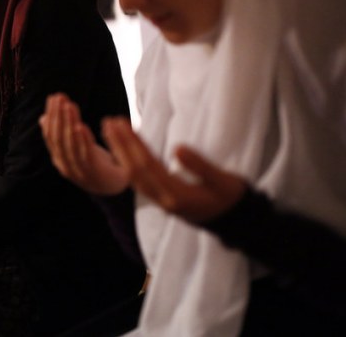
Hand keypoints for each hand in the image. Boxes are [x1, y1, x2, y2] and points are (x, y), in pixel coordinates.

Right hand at [40, 93, 129, 194]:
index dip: (51, 116)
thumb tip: (43, 118)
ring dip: (68, 124)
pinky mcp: (93, 173)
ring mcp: (78, 170)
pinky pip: (85, 155)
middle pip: (58, 138)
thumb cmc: (94, 163)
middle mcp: (64, 165)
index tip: (53, 97)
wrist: (113, 188)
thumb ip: (61, 134)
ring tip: (70, 105)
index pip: (50, 135)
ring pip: (69, 145)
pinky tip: (81, 126)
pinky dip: (82, 140)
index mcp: (59, 159)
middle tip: (60, 97)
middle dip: (58, 116)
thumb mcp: (76, 147)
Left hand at [102, 118, 246, 222]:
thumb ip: (201, 166)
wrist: (236, 222)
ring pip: (133, 176)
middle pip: (135, 170)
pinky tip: (120, 150)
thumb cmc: (232, 197)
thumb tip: (177, 147)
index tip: (123, 124)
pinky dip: (126, 163)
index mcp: (177, 195)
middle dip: (120, 145)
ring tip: (109, 132)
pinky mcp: (160, 199)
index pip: (148, 165)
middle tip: (109, 122)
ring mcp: (160, 201)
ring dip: (119, 153)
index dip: (134, 143)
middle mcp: (163, 200)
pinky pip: (137, 181)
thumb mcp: (224, 181)